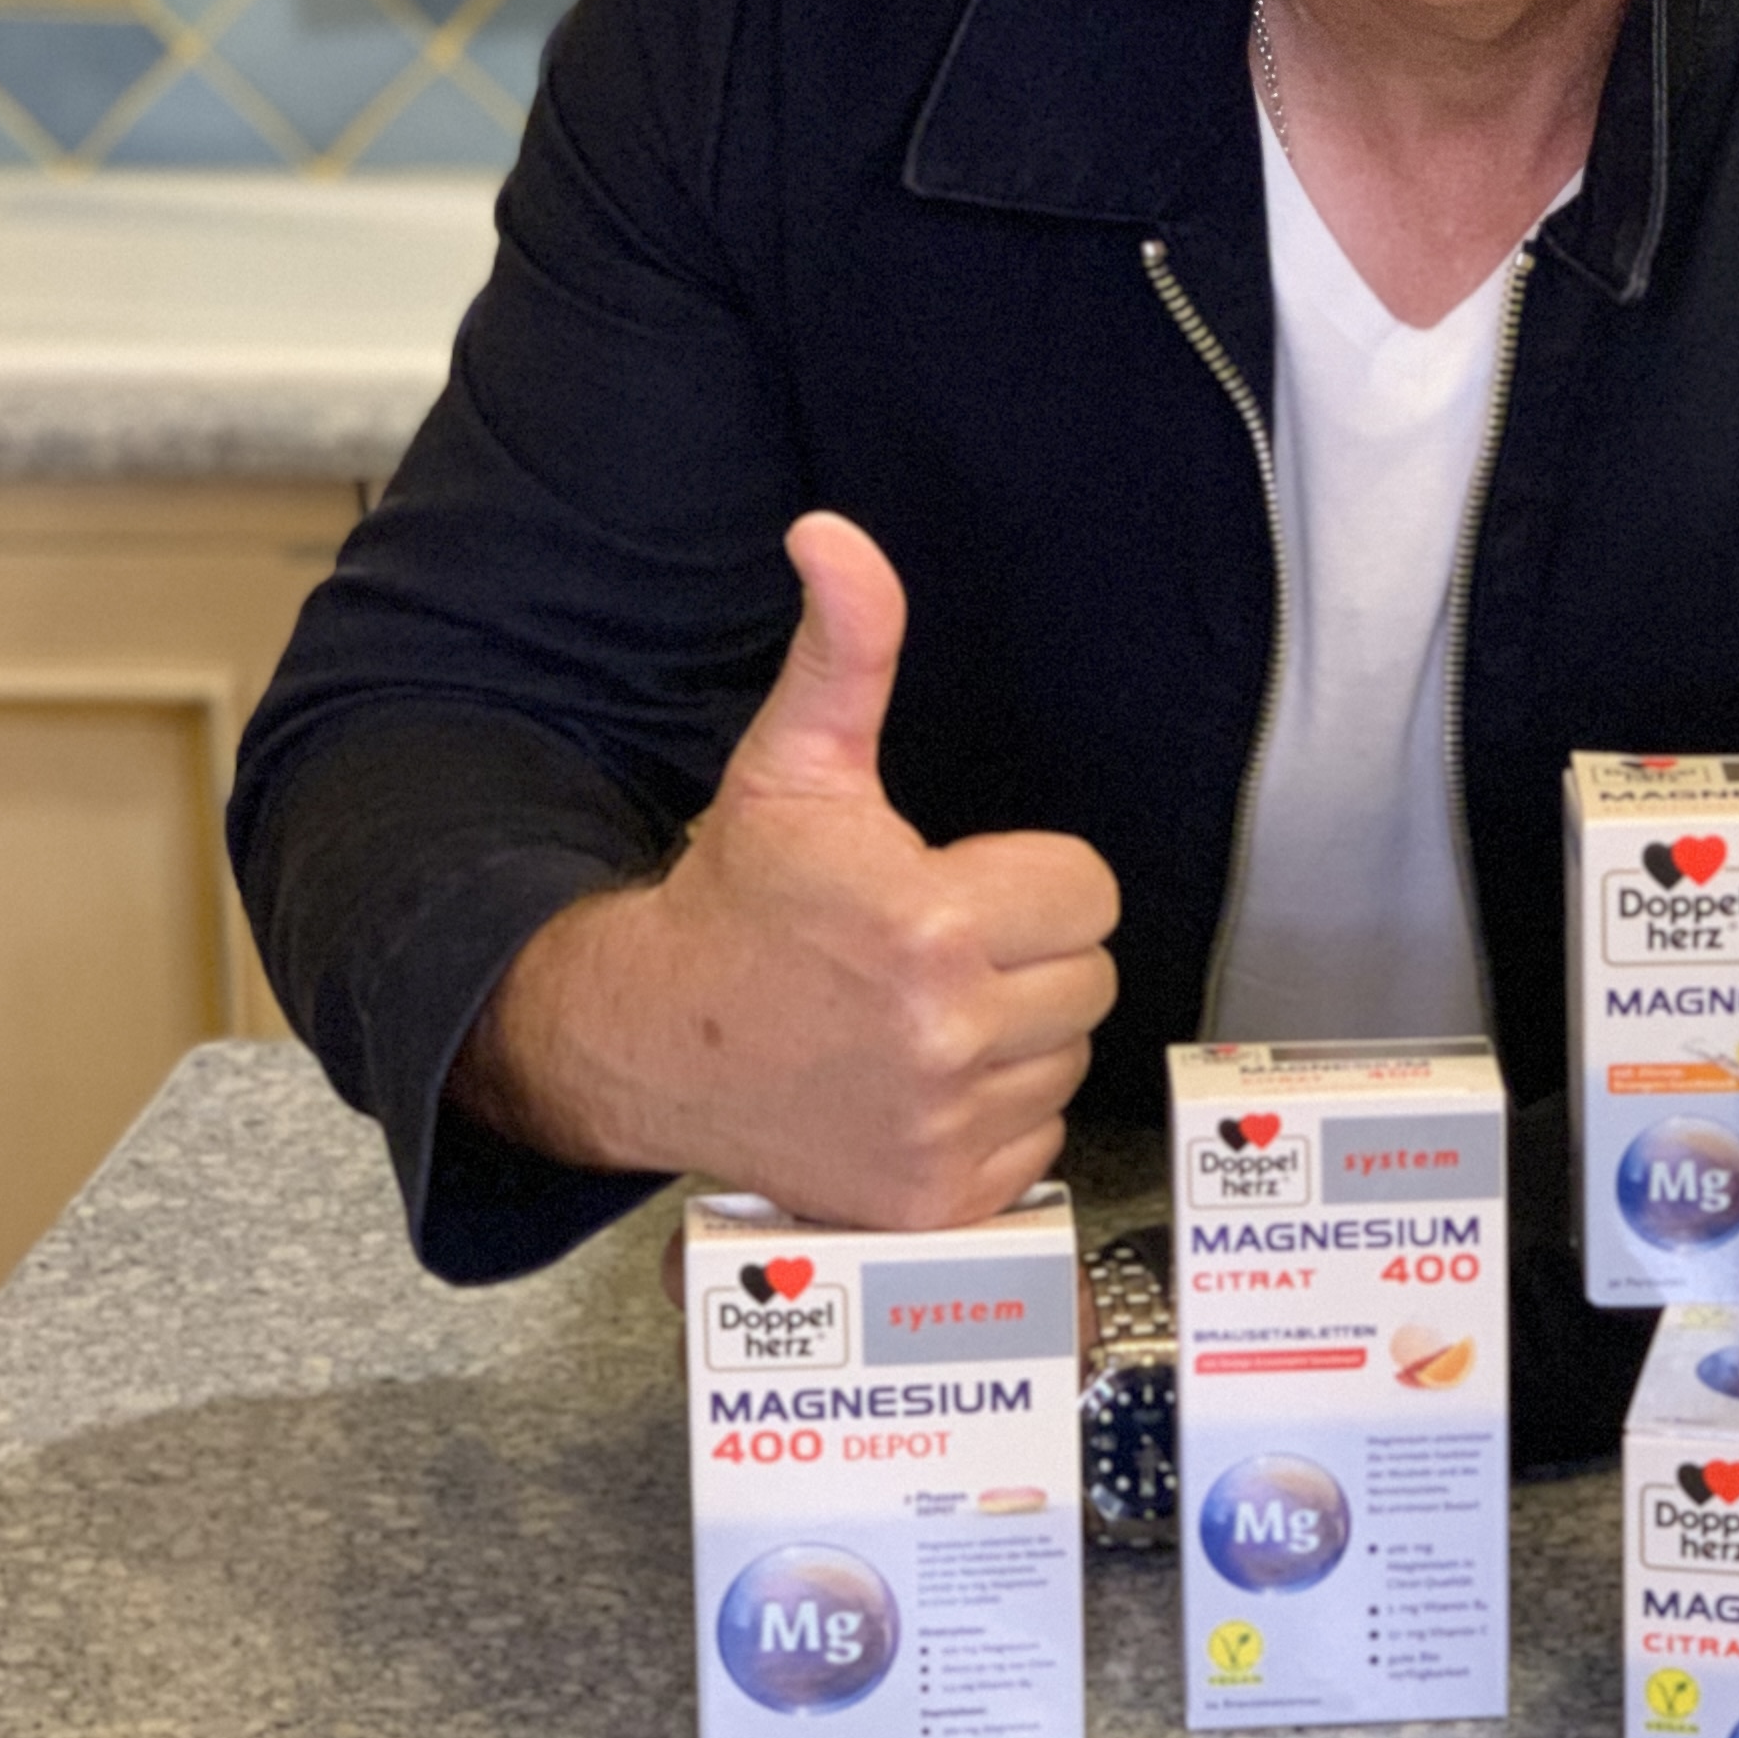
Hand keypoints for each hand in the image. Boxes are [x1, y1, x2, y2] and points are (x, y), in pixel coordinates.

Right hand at [454, 512, 1119, 1229]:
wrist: (649, 1039)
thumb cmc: (736, 901)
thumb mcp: (794, 765)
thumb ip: (846, 647)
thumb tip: (834, 536)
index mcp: (927, 923)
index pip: (1087, 891)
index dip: (1029, 878)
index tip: (957, 883)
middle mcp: (942, 1036)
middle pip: (1089, 977)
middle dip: (1028, 954)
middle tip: (936, 949)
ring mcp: (939, 1129)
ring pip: (1066, 1058)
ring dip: (1015, 1036)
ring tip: (919, 1014)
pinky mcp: (934, 1201)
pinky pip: (1036, 1142)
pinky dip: (992, 1119)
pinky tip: (916, 1085)